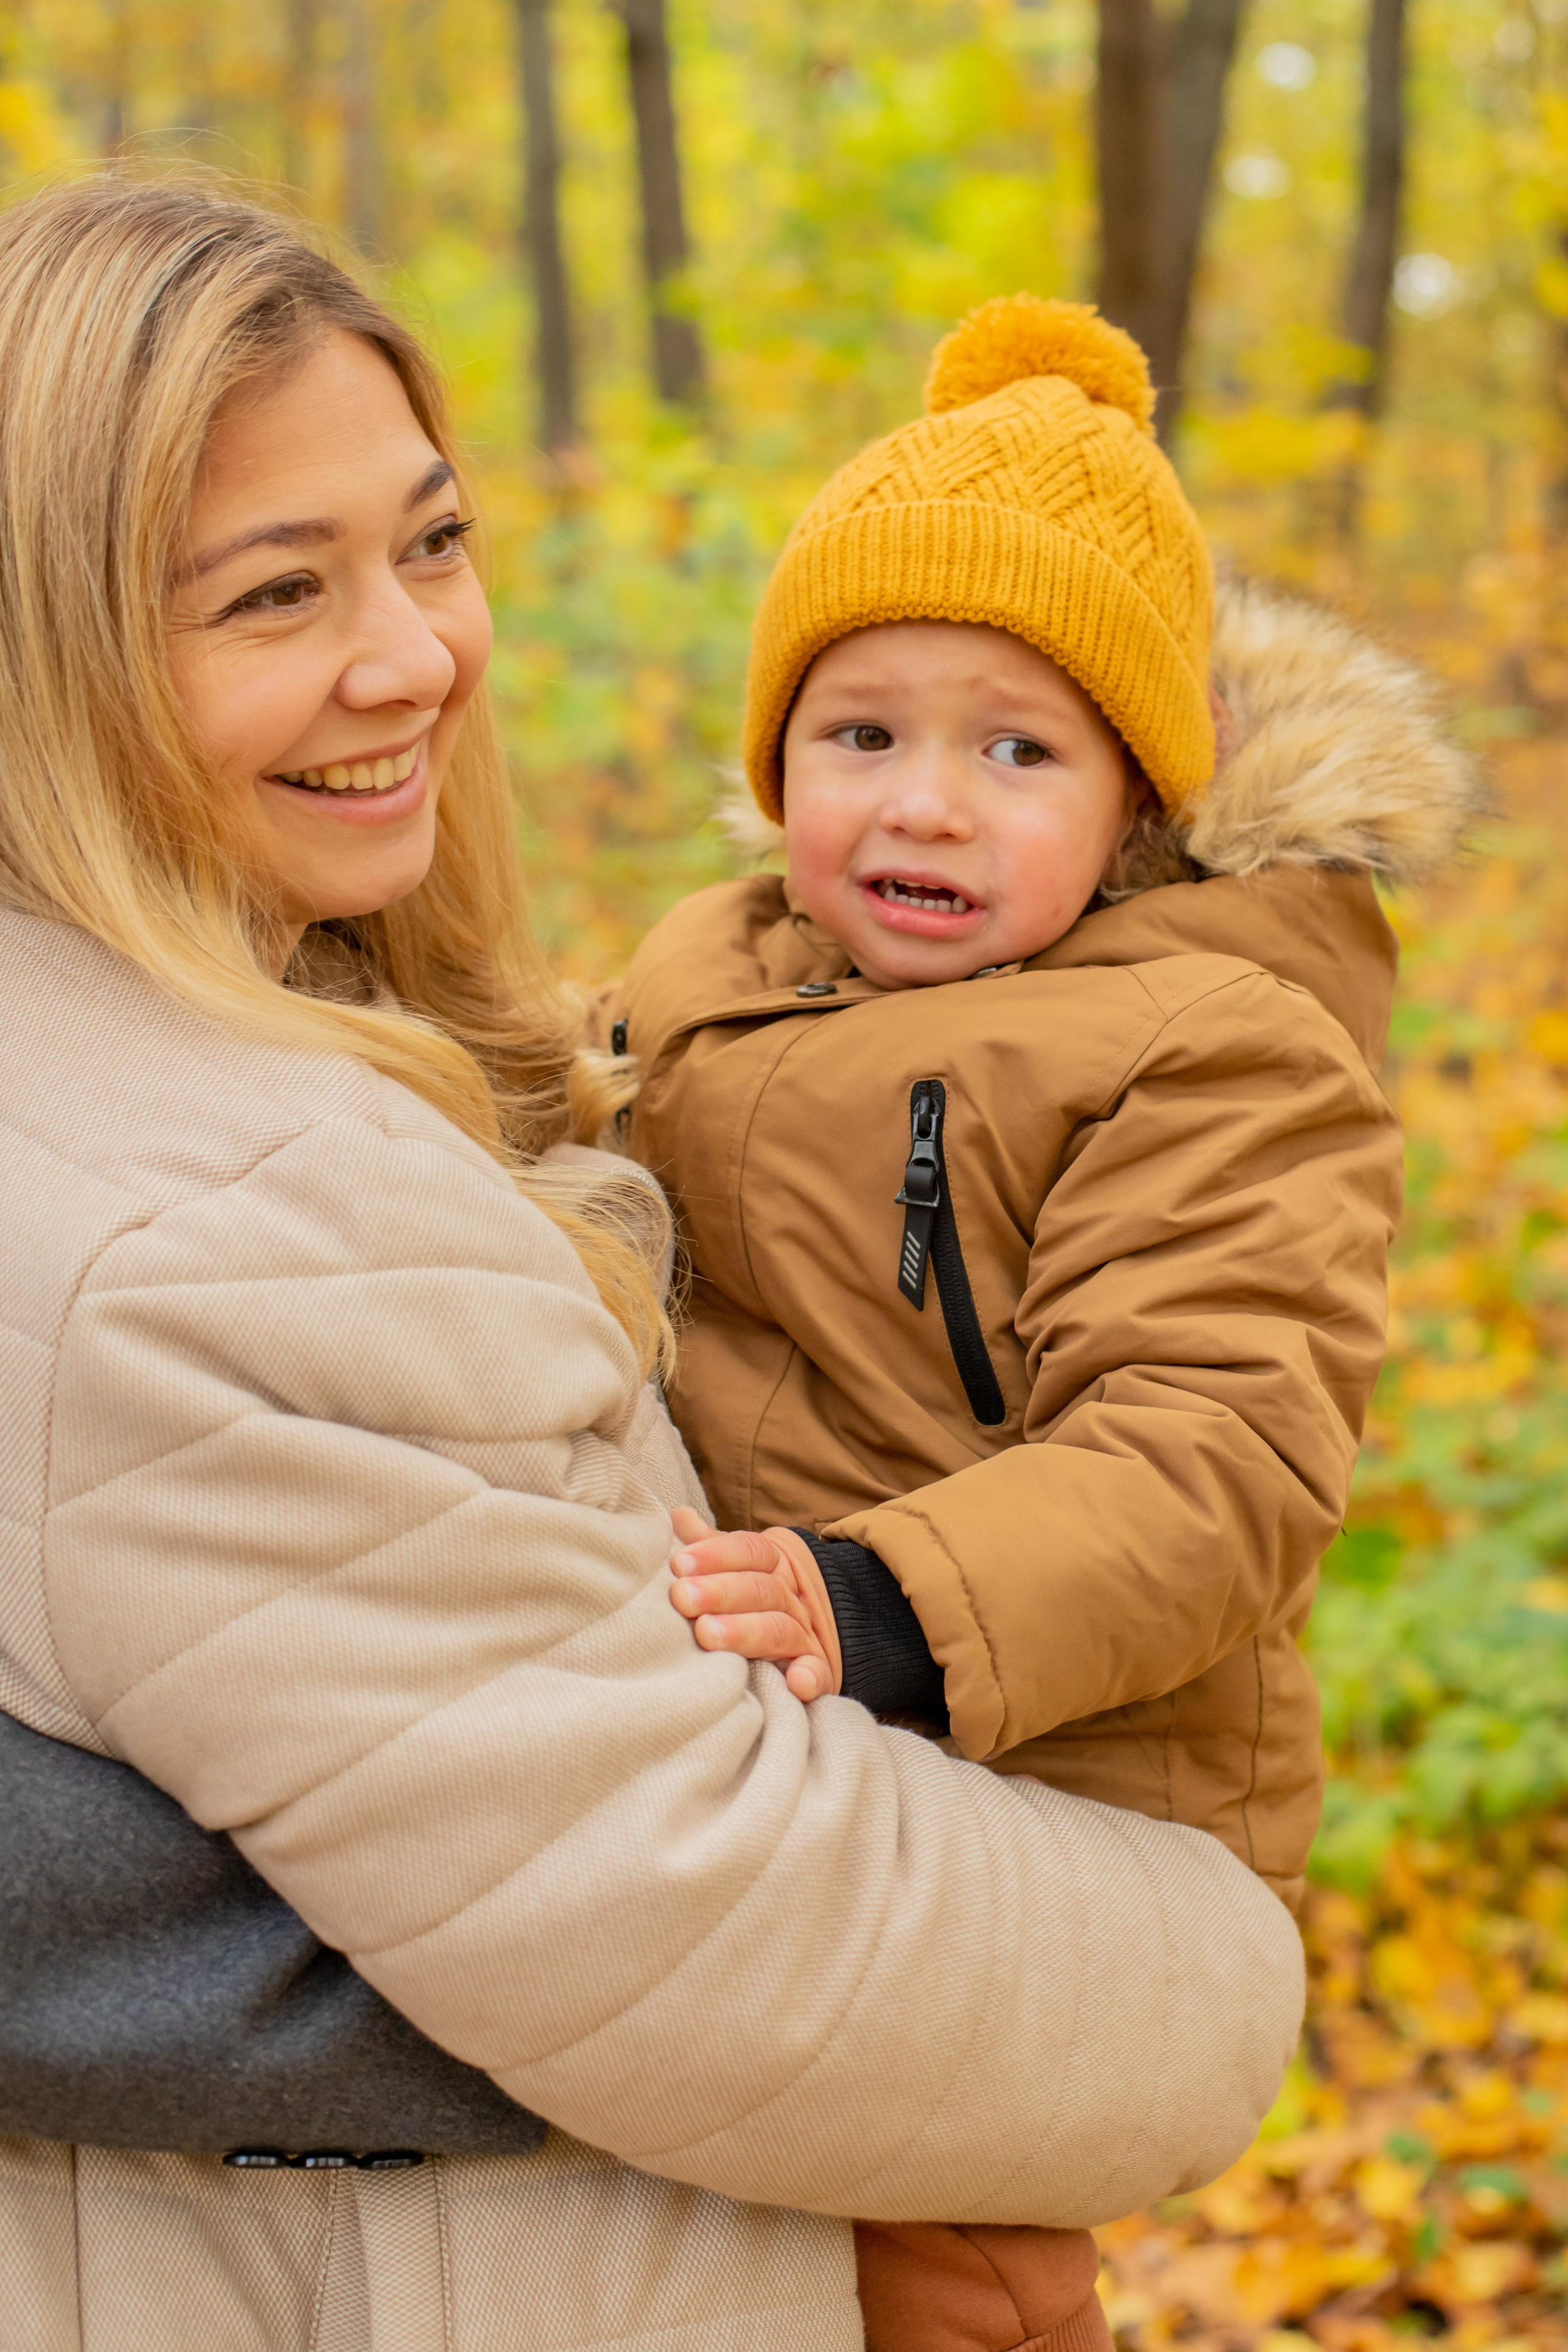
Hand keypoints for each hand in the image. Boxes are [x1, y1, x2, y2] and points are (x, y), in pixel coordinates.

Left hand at [667, 1506, 842, 1702]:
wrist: (821, 1623)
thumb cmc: (756, 1591)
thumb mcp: (738, 1564)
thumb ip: (710, 1546)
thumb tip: (678, 1517)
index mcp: (773, 1565)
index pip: (750, 1551)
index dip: (716, 1554)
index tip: (679, 1563)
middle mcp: (790, 1597)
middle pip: (760, 1589)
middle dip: (720, 1592)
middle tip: (683, 1598)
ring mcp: (805, 1634)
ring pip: (779, 1630)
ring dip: (746, 1631)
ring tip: (708, 1634)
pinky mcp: (818, 1671)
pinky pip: (818, 1674)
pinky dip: (810, 1677)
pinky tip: (796, 1682)